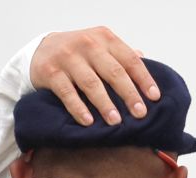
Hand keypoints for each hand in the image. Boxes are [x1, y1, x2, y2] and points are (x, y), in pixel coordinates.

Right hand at [31, 27, 158, 125]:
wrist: (40, 49)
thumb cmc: (77, 52)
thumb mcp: (100, 47)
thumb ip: (120, 54)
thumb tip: (145, 61)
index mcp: (104, 38)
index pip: (130, 59)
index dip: (144, 79)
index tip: (154, 97)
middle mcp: (88, 44)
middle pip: (114, 72)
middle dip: (129, 94)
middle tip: (140, 113)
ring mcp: (68, 58)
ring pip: (91, 83)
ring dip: (105, 104)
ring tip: (116, 121)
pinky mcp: (51, 72)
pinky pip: (67, 93)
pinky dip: (78, 108)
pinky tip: (88, 121)